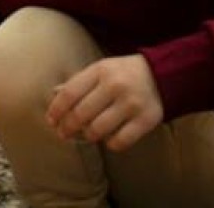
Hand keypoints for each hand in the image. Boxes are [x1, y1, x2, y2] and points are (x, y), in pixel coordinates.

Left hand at [45, 54, 162, 151]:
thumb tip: (54, 95)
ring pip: (98, 129)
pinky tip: (108, 139)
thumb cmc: (122, 74)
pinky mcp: (146, 120)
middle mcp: (115, 85)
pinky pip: (120, 141)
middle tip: (63, 134)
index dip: (56, 110)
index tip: (51, 121)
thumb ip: (78, 82)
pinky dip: (110, 144)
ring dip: (88, 136)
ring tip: (87, 135)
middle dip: (68, 127)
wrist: (162, 74)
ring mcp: (132, 103)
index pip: (69, 93)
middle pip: (81, 114)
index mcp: (101, 70)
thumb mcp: (100, 70)